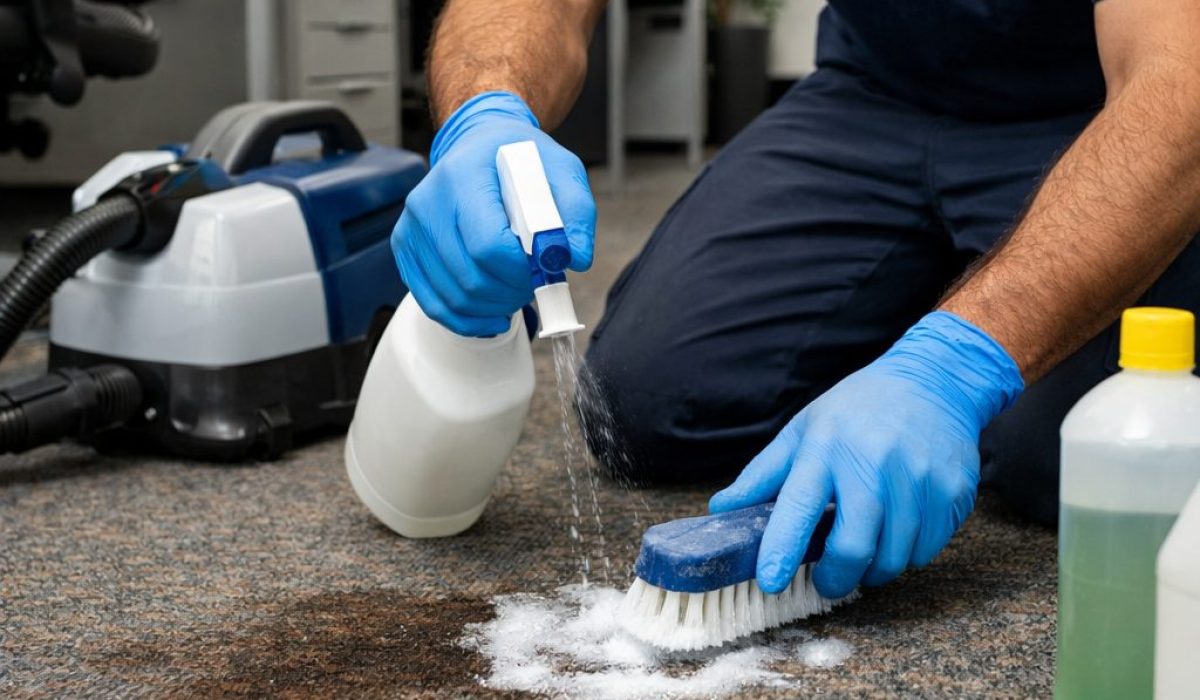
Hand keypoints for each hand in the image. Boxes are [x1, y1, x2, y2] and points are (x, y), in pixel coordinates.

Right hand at [392, 91, 595, 335]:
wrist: (479, 146)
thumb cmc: (520, 162)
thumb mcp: (562, 172)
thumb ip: (576, 214)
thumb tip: (575, 259)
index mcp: (464, 177)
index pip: (488, 245)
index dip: (521, 271)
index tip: (541, 269)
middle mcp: (427, 202)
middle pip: (470, 277)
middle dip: (511, 292)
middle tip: (533, 284)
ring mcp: (411, 227)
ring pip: (454, 296)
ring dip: (493, 307)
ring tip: (516, 291)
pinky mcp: (405, 248)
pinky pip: (433, 303)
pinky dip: (467, 319)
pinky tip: (492, 314)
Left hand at [709, 311, 1023, 597]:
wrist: (935, 380)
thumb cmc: (859, 410)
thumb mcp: (804, 429)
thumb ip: (764, 475)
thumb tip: (721, 510)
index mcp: (827, 446)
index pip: (799, 505)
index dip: (782, 548)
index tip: (770, 581)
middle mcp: (874, 461)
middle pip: (853, 545)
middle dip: (836, 577)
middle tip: (828, 581)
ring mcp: (918, 477)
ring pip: (894, 557)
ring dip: (875, 569)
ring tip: (867, 550)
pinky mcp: (952, 491)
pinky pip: (927, 549)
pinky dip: (909, 553)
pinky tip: (900, 529)